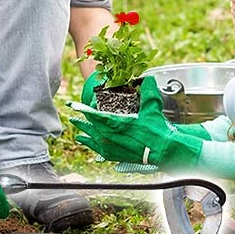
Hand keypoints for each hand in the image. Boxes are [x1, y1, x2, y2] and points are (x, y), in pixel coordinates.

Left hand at [69, 76, 203, 167]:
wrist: (162, 151)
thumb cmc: (157, 130)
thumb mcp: (152, 107)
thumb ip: (148, 90)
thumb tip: (146, 78)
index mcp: (116, 123)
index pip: (93, 114)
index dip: (81, 109)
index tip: (72, 105)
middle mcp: (109, 136)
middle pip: (89, 126)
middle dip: (81, 119)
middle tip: (73, 114)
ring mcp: (110, 147)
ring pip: (91, 137)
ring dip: (83, 131)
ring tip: (75, 126)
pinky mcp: (113, 156)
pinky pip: (96, 149)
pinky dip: (89, 143)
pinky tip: (84, 141)